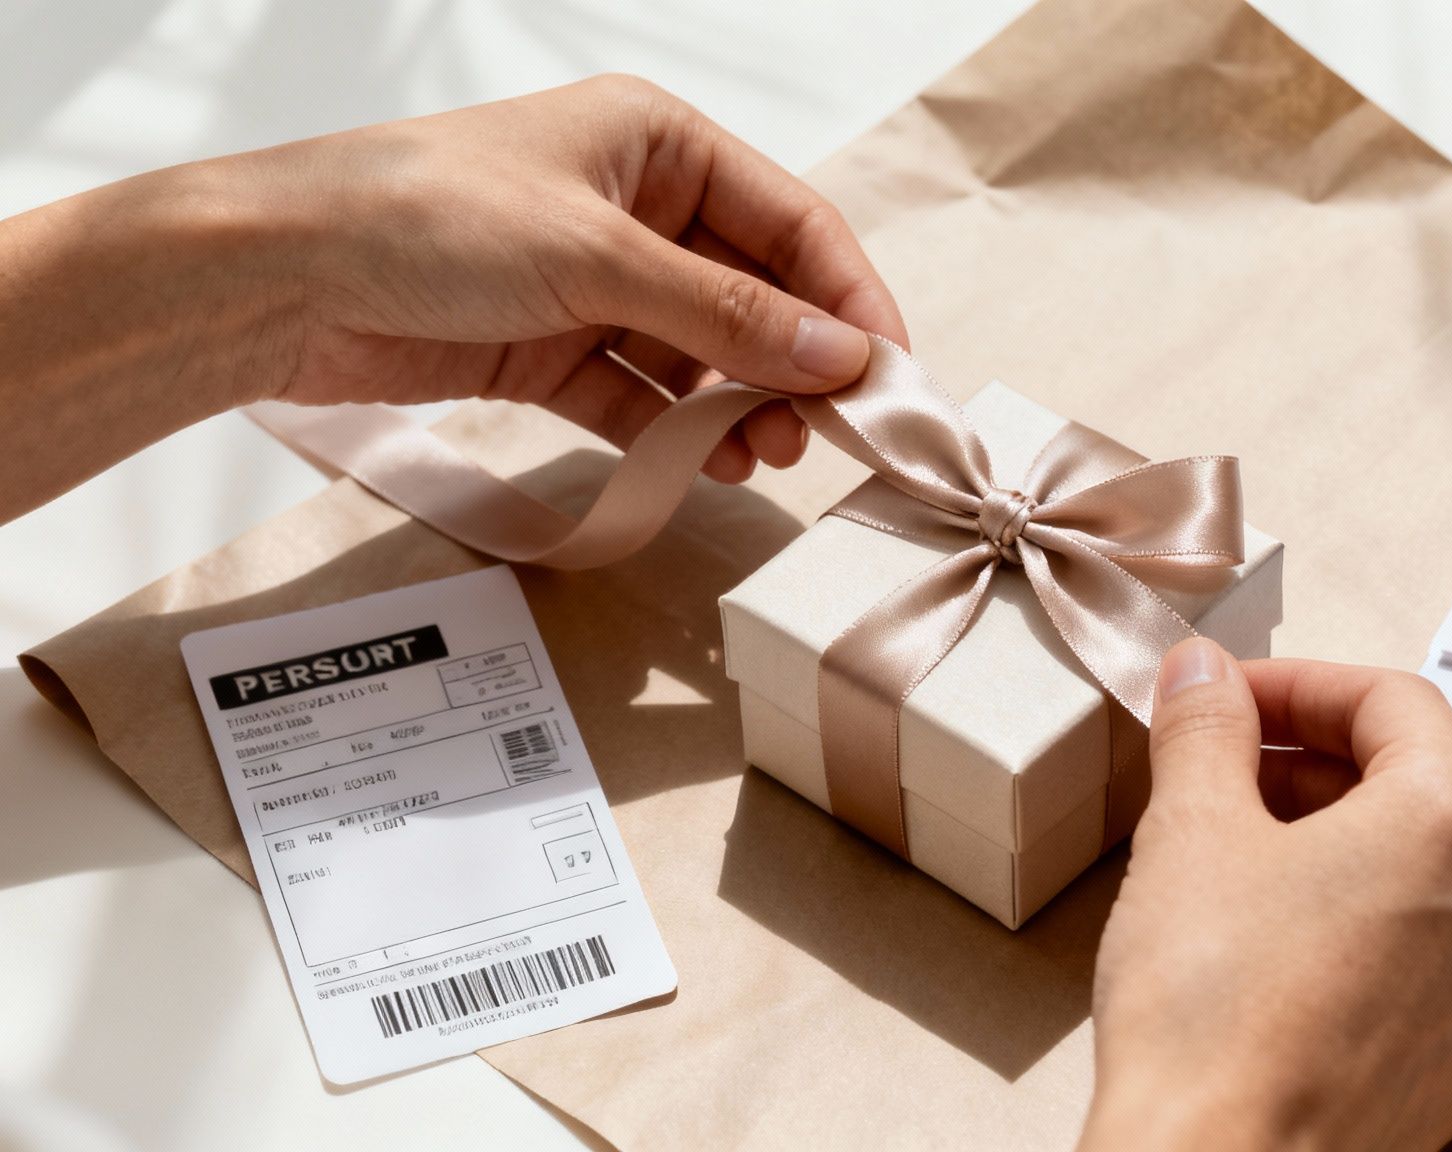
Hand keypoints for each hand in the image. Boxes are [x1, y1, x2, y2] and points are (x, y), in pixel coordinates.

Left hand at [0, 75, 905, 520]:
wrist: (279, 281)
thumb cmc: (425, 218)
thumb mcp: (596, 256)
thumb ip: (725, 314)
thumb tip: (838, 356)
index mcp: (658, 144)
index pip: (792, 223)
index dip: (848, 299)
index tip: (887, 374)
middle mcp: (637, 208)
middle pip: (756, 293)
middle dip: (798, 363)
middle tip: (833, 432)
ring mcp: (596, 284)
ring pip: (705, 353)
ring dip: (743, 405)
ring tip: (767, 455)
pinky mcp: (555, 351)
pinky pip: (646, 396)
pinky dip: (680, 431)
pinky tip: (711, 463)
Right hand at [1083, 639, 1451, 1150]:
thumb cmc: (1213, 1005)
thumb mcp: (1190, 829)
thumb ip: (1205, 727)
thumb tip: (1202, 675)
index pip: (1389, 701)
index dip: (1293, 685)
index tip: (1222, 698)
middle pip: (1417, 784)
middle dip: (1311, 763)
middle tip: (1217, 770)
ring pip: (1425, 874)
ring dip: (1338, 843)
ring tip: (1238, 859)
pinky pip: (1427, 957)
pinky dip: (1362, 926)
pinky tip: (1277, 946)